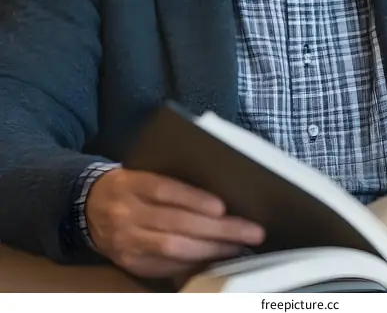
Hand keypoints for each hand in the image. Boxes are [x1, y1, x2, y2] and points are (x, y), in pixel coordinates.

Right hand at [85, 168, 264, 277]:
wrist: (87, 206)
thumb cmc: (130, 183)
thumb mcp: (143, 170)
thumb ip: (172, 179)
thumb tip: (218, 192)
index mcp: (131, 183)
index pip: (164, 190)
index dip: (194, 199)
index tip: (222, 206)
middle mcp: (126, 213)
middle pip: (175, 222)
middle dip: (218, 229)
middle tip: (250, 231)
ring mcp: (127, 241)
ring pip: (173, 248)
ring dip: (211, 248)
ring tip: (239, 245)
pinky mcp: (130, 262)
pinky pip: (166, 266)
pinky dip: (194, 262)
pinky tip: (215, 257)